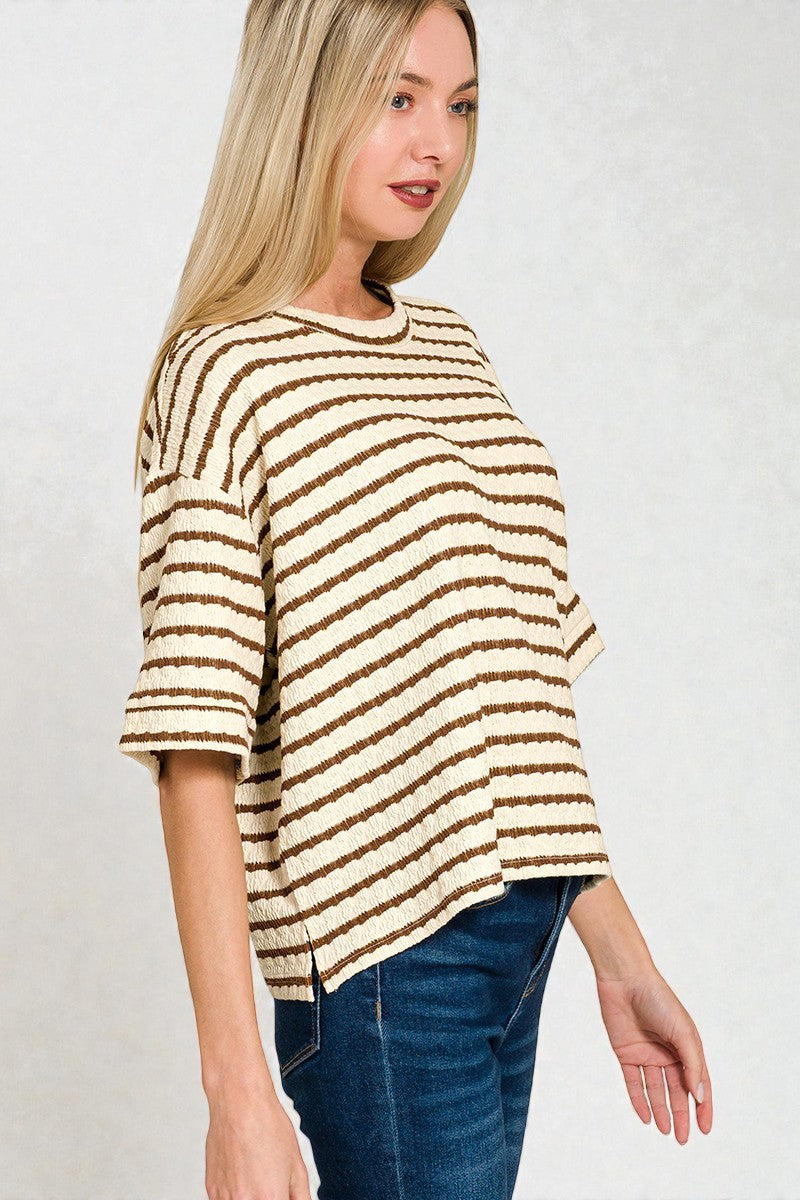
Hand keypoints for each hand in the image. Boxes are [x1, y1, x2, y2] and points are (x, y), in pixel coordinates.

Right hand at [205, 1073, 311, 1198]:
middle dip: (269, 1196)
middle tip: (273, 1183)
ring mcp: (224, 1196)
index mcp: (269, 1197)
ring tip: (257, 1177)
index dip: (283, 1199)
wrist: (240, 1102)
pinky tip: (244, 1175)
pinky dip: (236, 1193)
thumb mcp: (298, 1163)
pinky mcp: (211, 1188)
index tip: (283, 1193)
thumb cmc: (266, 1124)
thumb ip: (302, 1195)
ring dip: (251, 1196)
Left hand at [595, 966, 712, 1143]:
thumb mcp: (682, 1032)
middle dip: (681, 1114)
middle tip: (684, 1139)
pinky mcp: (626, 1053)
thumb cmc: (659, 1000)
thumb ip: (691, 1064)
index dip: (703, 1106)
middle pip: (676, 1090)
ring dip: (661, 1110)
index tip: (705, 1129)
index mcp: (686, 1046)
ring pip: (655, 1089)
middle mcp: (668, 1052)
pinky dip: (638, 1099)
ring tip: (667, 1132)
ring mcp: (646, 1053)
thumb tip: (698, 1095)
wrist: (625, 979)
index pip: (698, 1082)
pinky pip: (633, 1082)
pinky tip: (645, 1117)